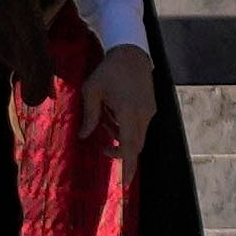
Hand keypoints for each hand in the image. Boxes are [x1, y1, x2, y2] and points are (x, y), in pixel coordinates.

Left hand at [77, 43, 156, 170]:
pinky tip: (115, 115)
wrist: (131, 52)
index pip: (130, 147)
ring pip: (137, 136)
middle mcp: (143, 115)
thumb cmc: (109, 70)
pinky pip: (140, 126)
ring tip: (106, 122)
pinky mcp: (152, 107)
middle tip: (104, 148)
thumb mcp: (92, 91)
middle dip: (121, 152)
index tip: (126, 183)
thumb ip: (89, 116)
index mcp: (128, 112)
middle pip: (135, 145)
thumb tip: (84, 137)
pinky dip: (127, 128)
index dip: (129, 167)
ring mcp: (150, 111)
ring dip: (122, 138)